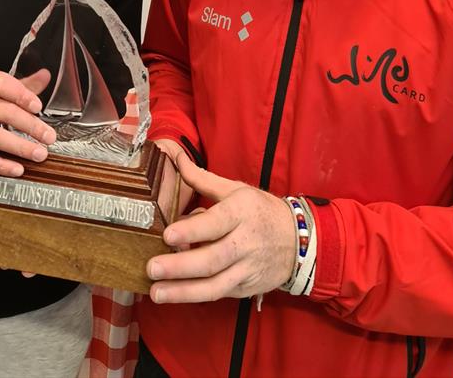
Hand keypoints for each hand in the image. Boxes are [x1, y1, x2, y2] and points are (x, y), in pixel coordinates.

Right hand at [0, 69, 55, 176]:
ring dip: (20, 147)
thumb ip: (24, 85)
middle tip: (49, 137)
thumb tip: (46, 76)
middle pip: (4, 112)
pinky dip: (0, 165)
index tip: (38, 107)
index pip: (1, 84)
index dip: (21, 95)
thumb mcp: (0, 89)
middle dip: (31, 126)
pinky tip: (18, 169)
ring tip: (40, 153)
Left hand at [146, 153, 296, 303]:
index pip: (216, 223)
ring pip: (215, 285)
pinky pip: (219, 293)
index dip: (192, 231)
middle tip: (152, 268)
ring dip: (184, 291)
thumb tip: (176, 158)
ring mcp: (247, 269)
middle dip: (180, 266)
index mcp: (241, 212)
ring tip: (156, 292)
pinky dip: (196, 295)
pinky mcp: (246, 288)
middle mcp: (245, 242)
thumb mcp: (236, 189)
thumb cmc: (261, 211)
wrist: (300, 242)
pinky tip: (174, 294)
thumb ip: (202, 178)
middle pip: (212, 259)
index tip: (167, 234)